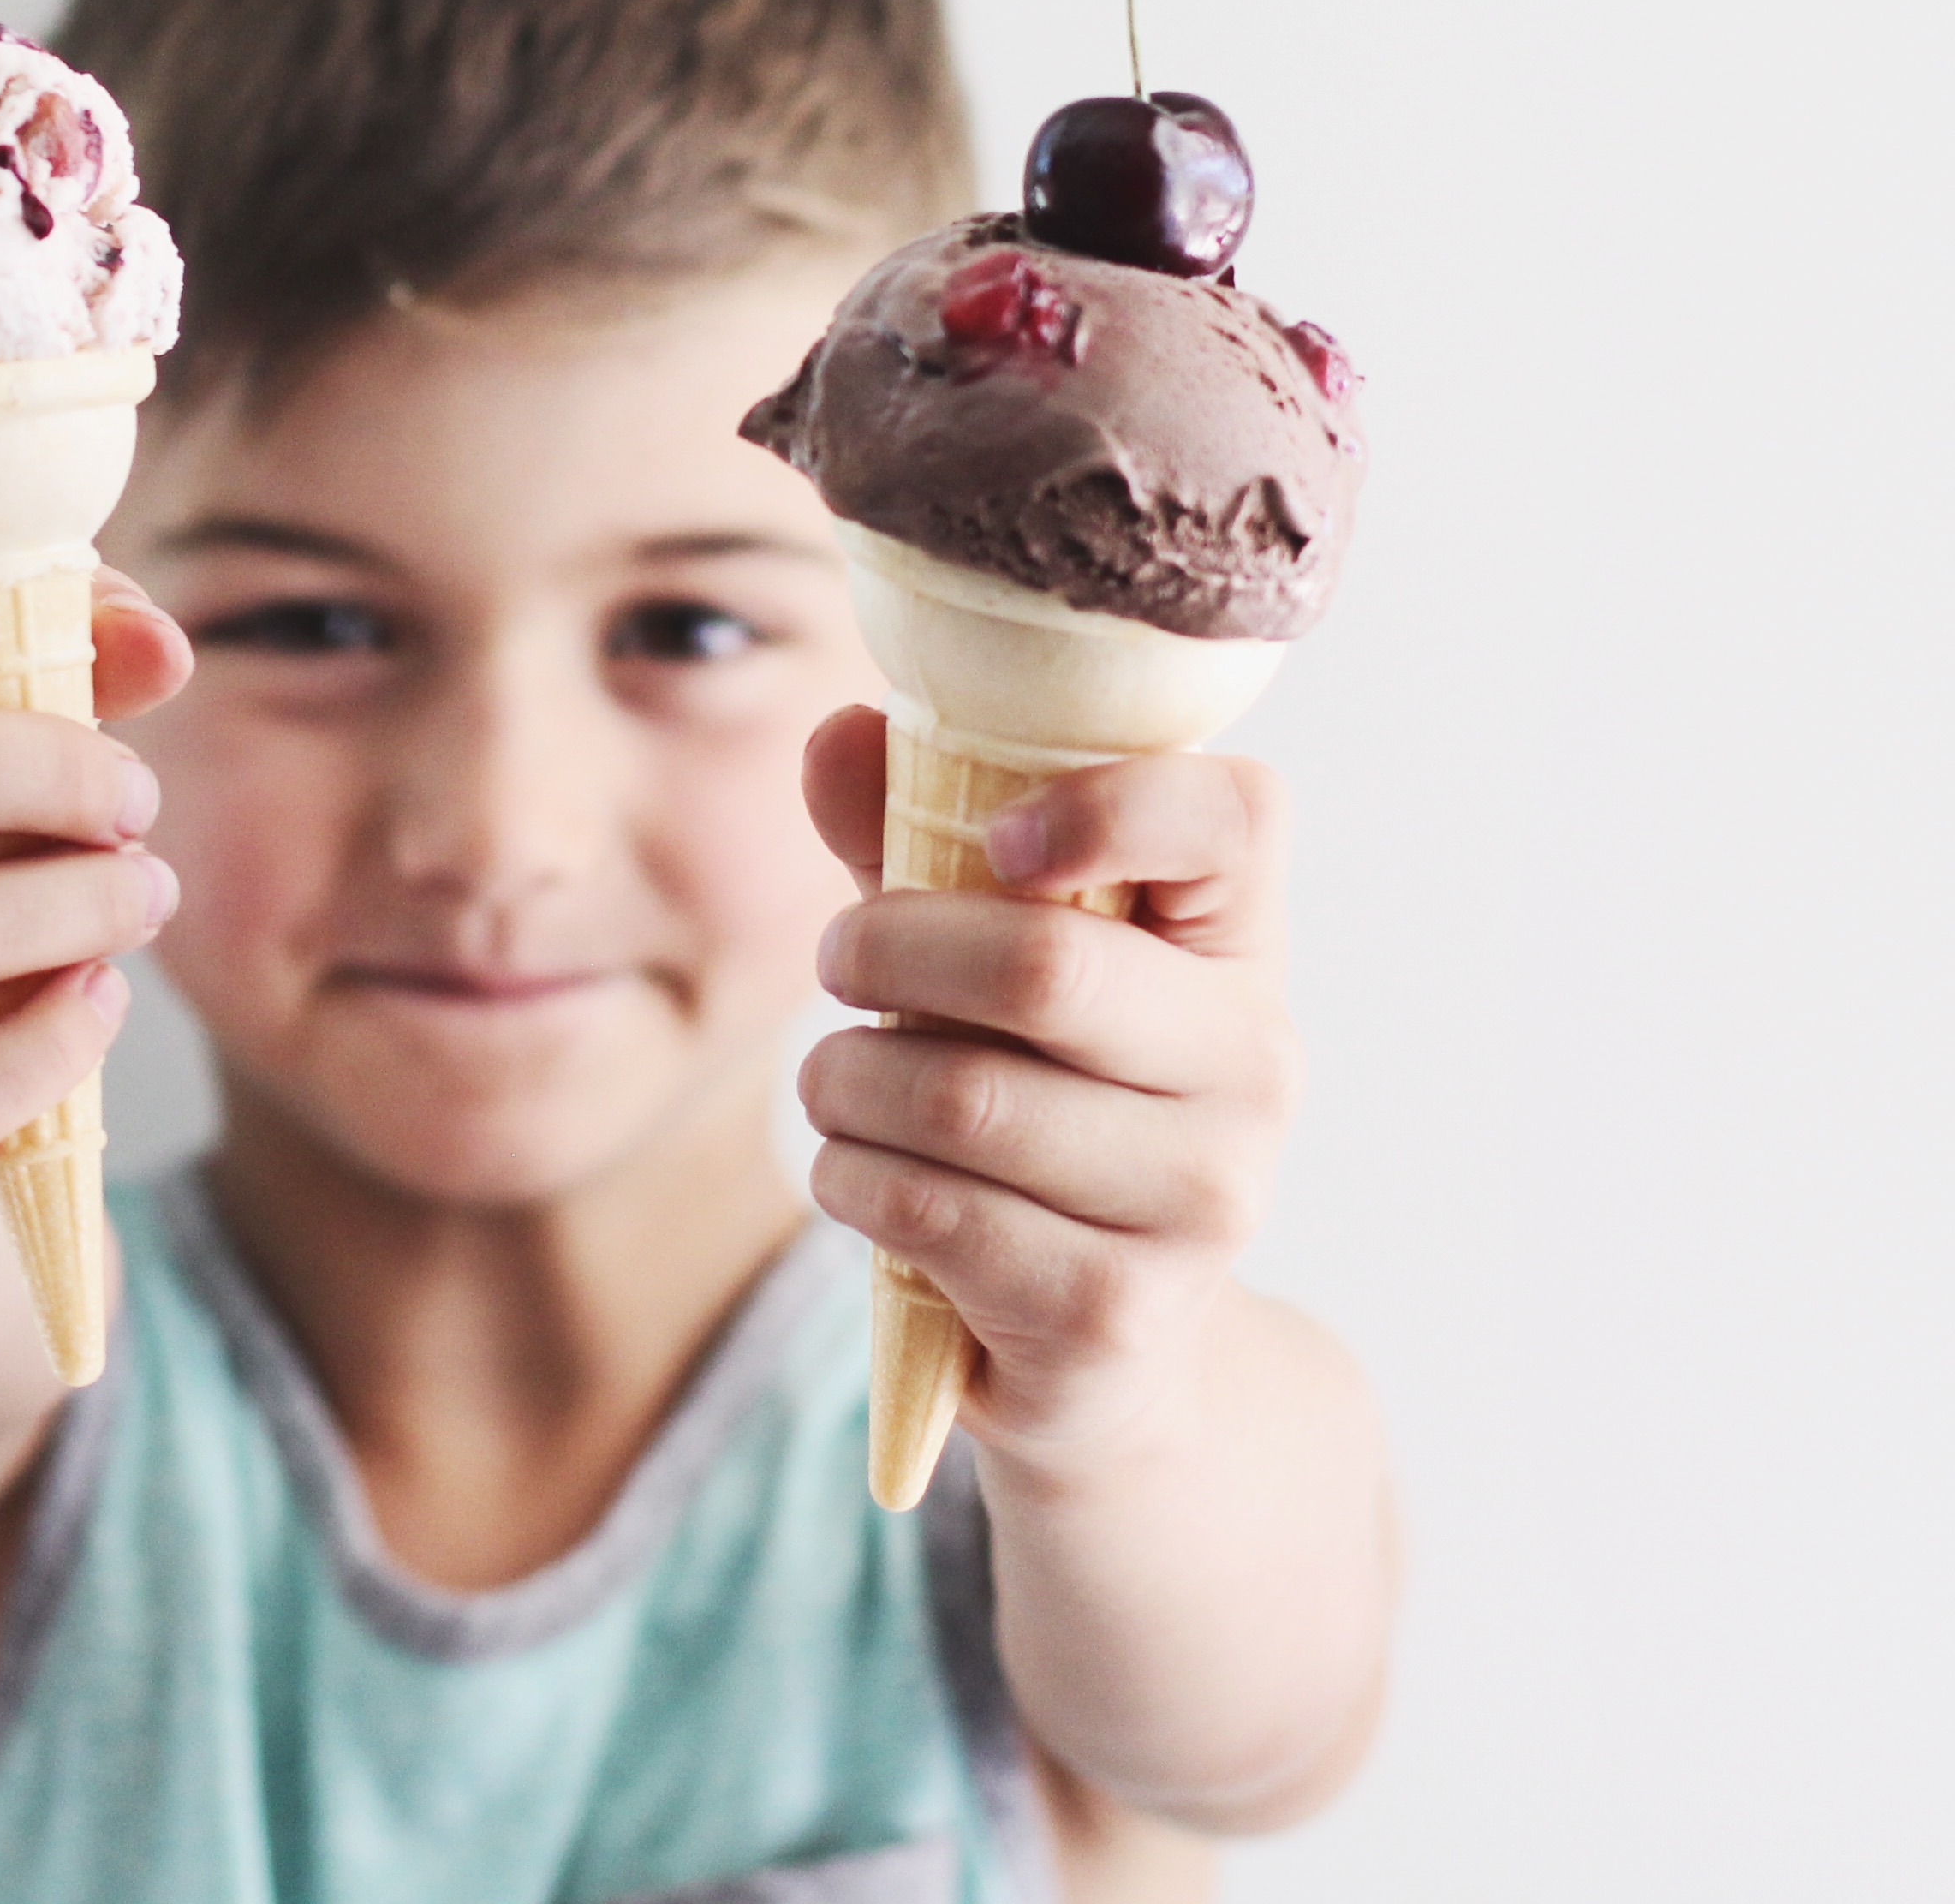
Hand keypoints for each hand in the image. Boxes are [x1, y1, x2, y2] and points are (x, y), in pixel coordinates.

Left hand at [797, 707, 1301, 1470]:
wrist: (1110, 1354)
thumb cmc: (1035, 1098)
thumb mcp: (980, 961)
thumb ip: (911, 841)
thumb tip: (837, 735)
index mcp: (1240, 947)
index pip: (1237, 816)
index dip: (1106, 803)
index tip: (994, 841)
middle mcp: (1254, 1067)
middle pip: (1045, 964)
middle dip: (887, 947)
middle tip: (838, 960)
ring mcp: (1202, 1201)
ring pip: (962, 1096)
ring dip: (844, 1080)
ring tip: (835, 1084)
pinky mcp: (1117, 1311)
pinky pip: (931, 1208)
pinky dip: (850, 1177)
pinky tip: (859, 1174)